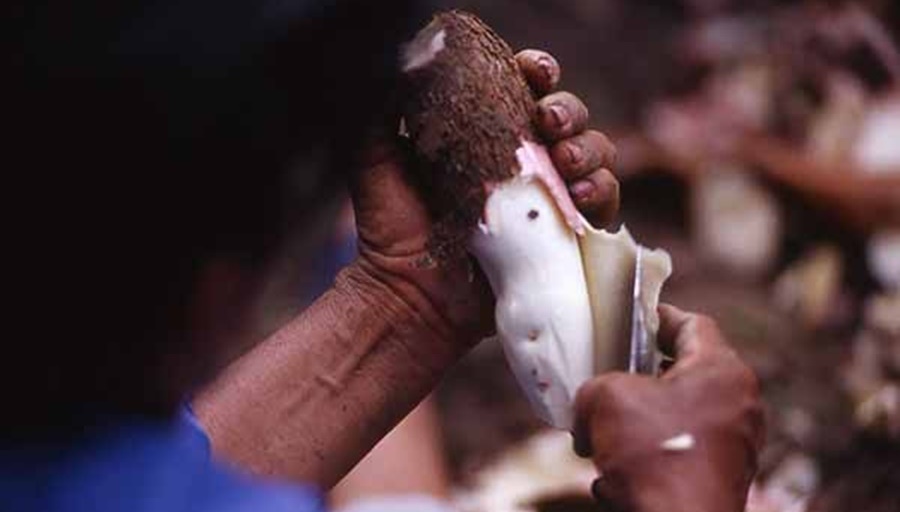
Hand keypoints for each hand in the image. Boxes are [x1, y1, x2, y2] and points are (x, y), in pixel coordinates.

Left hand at [349, 49, 619, 345]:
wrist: (407, 294)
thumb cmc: (391, 227)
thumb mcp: (377, 157)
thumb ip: (386, 108)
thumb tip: (410, 58)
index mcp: (487, 133)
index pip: (525, 88)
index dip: (537, 72)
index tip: (531, 72)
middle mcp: (524, 161)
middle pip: (569, 117)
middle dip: (568, 110)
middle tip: (548, 122)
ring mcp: (548, 198)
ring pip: (594, 154)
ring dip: (589, 149)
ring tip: (565, 162)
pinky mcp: (564, 236)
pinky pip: (605, 205)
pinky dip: (604, 193)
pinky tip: (581, 196)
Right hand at [573, 305, 763, 511]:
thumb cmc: (652, 455)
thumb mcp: (604, 398)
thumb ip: (595, 387)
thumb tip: (589, 412)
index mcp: (722, 370)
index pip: (692, 323)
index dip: (657, 317)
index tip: (633, 320)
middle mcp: (741, 403)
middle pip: (686, 373)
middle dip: (641, 378)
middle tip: (610, 380)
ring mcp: (738, 444)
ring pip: (680, 416)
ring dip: (641, 422)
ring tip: (605, 437)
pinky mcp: (725, 478)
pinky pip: (683, 453)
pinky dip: (651, 458)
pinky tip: (618, 478)